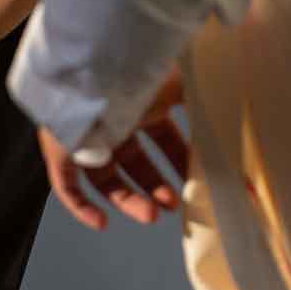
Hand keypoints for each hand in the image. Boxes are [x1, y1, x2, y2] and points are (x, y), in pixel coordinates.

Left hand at [38, 65, 189, 230]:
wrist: (93, 67)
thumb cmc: (137, 72)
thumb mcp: (180, 85)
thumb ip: (203, 101)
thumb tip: (232, 112)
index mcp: (140, 106)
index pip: (164, 140)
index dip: (181, 163)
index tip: (202, 183)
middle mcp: (113, 122)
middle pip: (136, 164)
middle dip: (157, 187)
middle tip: (175, 204)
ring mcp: (85, 138)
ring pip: (106, 180)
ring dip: (130, 201)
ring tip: (152, 215)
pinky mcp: (58, 149)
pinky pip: (67, 186)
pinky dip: (82, 208)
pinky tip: (101, 223)